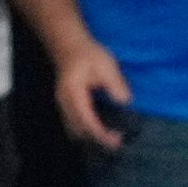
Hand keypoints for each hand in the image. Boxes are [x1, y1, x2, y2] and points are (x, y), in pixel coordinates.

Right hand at [53, 34, 131, 152]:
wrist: (68, 45)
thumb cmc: (88, 54)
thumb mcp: (106, 64)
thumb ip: (115, 83)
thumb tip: (124, 101)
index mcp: (73, 93)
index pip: (86, 121)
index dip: (101, 135)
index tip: (117, 140)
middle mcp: (64, 102)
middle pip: (78, 131)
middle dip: (97, 141)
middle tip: (119, 141)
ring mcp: (62, 104)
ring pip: (74, 130)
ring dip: (91, 139)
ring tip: (112, 138)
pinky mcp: (66, 105)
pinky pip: (73, 125)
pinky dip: (86, 132)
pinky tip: (102, 130)